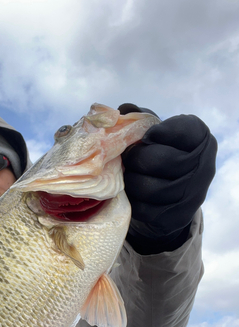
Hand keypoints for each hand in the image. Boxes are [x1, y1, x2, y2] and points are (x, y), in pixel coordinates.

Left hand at [118, 103, 216, 253]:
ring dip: (131, 180)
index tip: (146, 137)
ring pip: (148, 187)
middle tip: (128, 158)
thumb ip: (141, 119)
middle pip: (158, 160)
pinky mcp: (176, 216)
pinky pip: (144, 209)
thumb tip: (123, 110)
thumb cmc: (162, 154)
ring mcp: (191, 194)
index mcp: (200, 139)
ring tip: (128, 175)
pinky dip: (132, 201)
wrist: (173, 197)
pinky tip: (133, 193)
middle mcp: (203, 166)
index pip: (182, 130)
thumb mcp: (157, 134)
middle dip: (135, 158)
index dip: (159, 132)